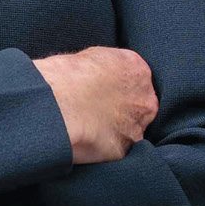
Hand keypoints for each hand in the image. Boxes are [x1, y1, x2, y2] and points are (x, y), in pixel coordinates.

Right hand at [31, 46, 157, 164]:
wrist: (59, 102)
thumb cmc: (68, 75)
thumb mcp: (96, 56)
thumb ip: (111, 67)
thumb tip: (107, 76)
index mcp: (138, 71)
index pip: (138, 80)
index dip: (121, 86)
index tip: (105, 90)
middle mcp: (145, 100)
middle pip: (141, 106)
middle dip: (124, 109)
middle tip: (98, 108)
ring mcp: (136, 127)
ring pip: (131, 130)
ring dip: (116, 129)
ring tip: (90, 124)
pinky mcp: (123, 149)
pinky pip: (116, 147)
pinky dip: (104, 144)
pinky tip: (87, 137)